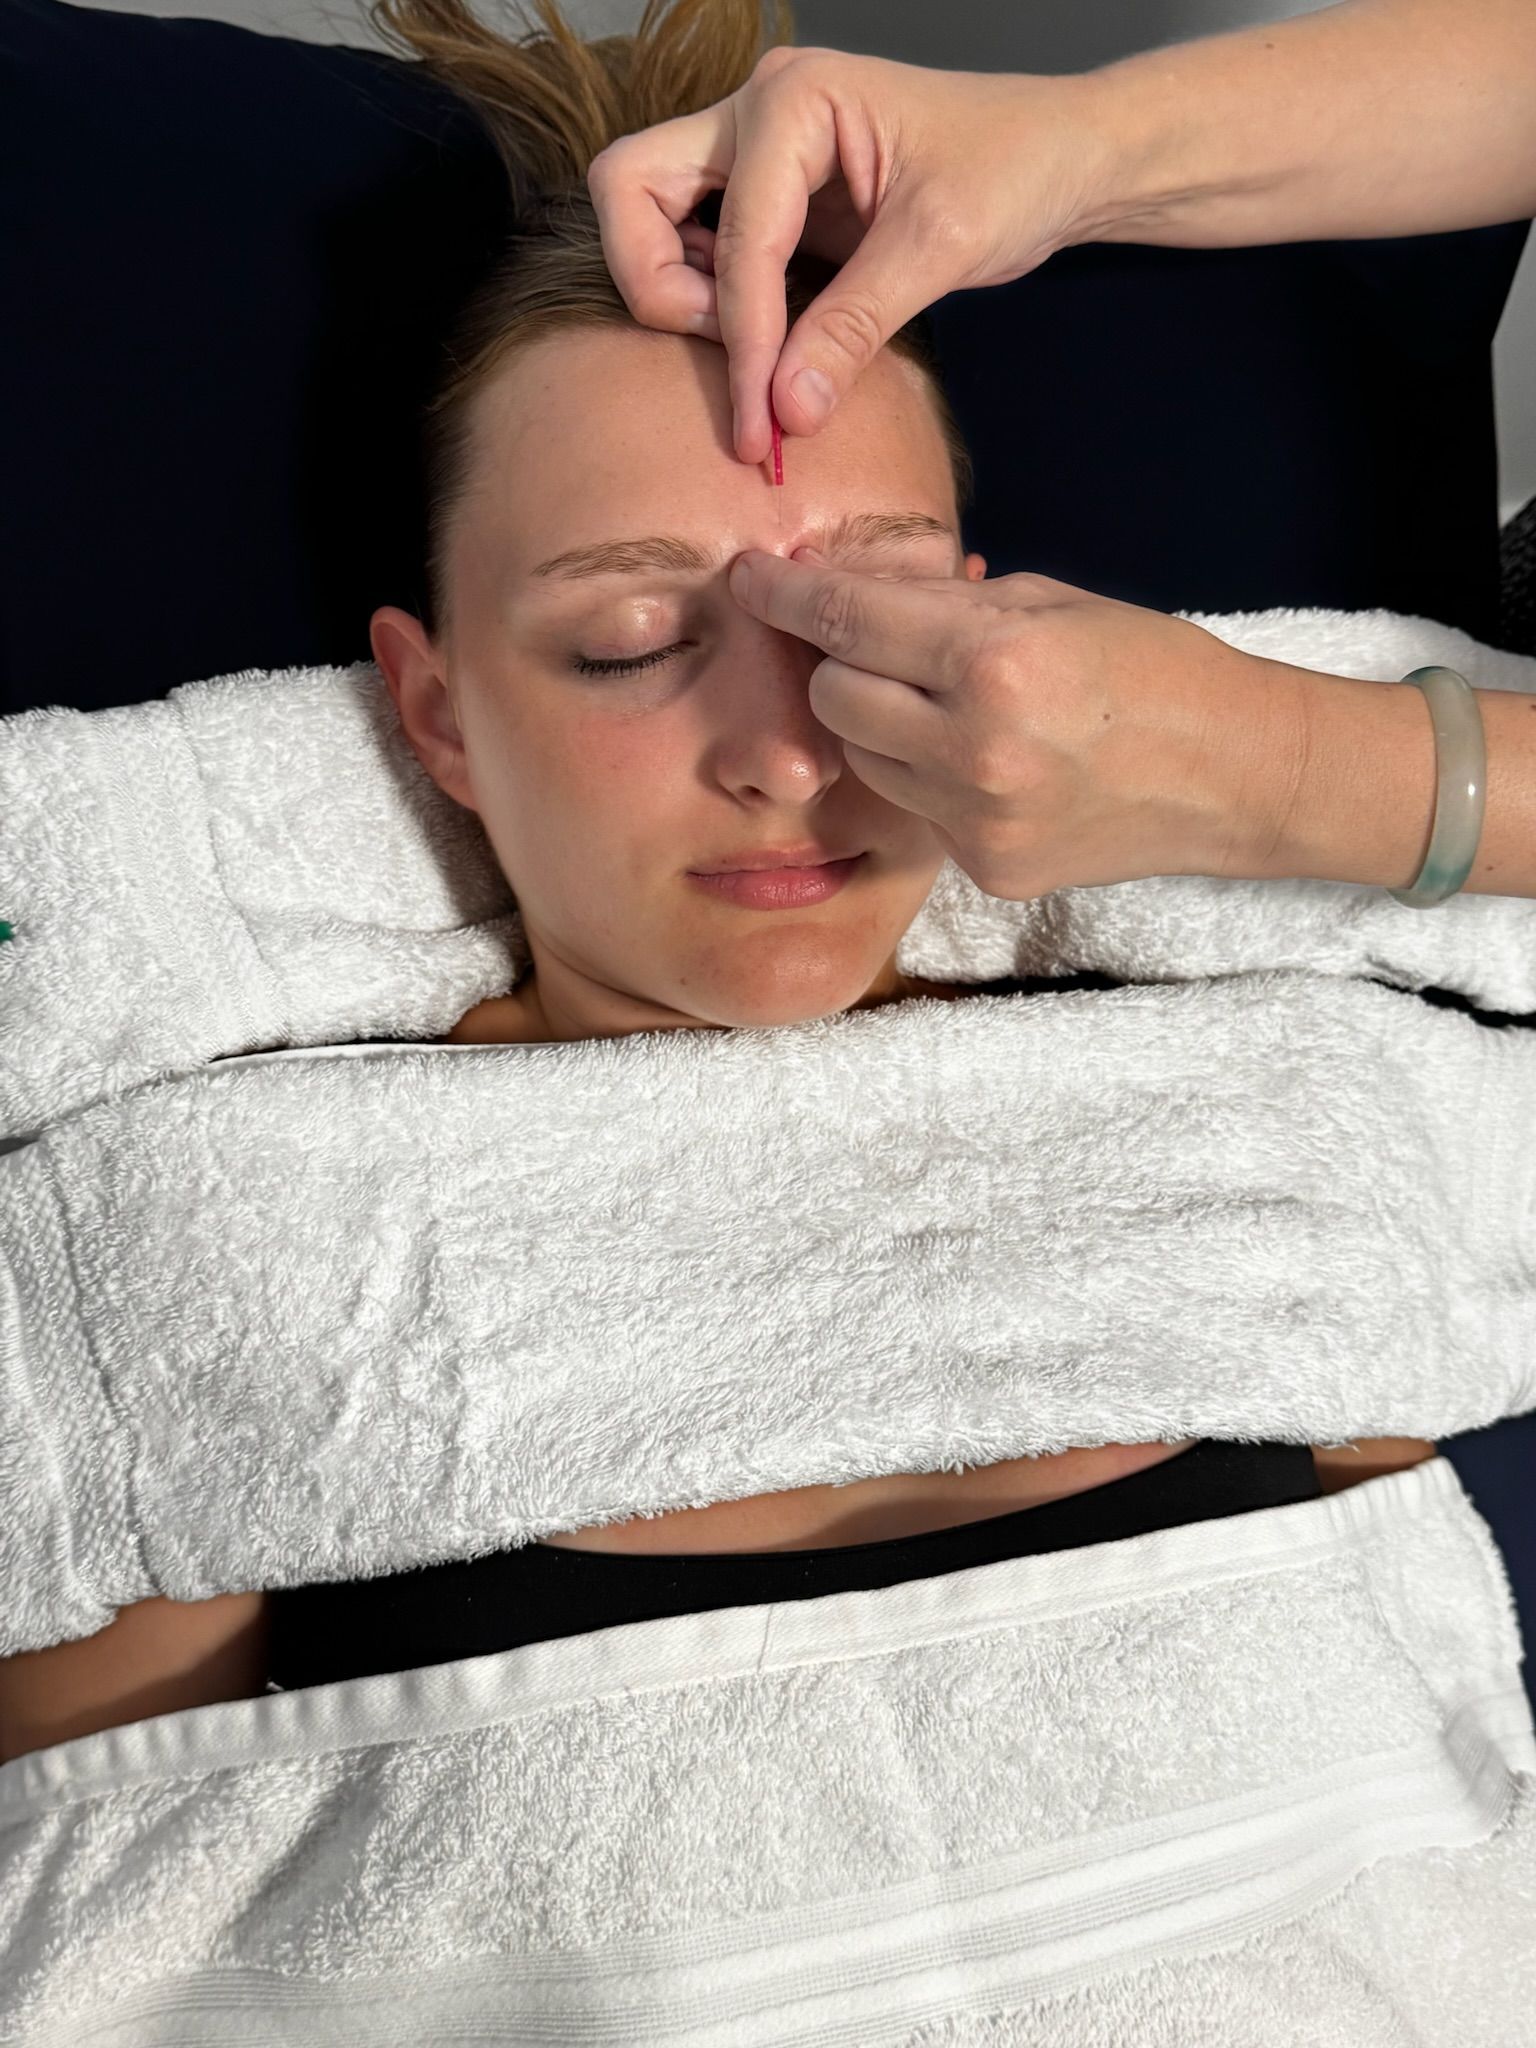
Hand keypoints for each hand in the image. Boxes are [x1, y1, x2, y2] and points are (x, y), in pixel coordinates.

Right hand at [588, 47, 1112, 464]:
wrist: (1057, 157)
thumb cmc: (1015, 172)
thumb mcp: (940, 251)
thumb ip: (854, 330)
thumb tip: (785, 415)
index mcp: (798, 99)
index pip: (737, 237)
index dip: (744, 340)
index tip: (762, 427)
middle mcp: (756, 110)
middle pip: (630, 188)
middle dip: (659, 284)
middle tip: (734, 351)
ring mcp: (752, 150)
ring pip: (645, 212)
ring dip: (677, 293)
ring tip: (754, 351)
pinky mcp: (766, 194)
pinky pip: (694, 245)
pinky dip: (710, 300)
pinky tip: (765, 343)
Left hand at [727, 547, 1308, 901]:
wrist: (1233, 774)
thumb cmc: (1149, 668)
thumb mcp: (1046, 604)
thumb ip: (938, 605)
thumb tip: (843, 594)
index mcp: (993, 663)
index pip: (846, 623)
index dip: (784, 596)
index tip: (746, 578)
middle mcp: (973, 749)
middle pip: (832, 699)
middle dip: (842, 664)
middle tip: (881, 646)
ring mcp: (977, 820)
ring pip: (863, 759)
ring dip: (882, 723)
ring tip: (952, 705)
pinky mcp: (986, 867)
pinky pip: (914, 807)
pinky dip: (930, 775)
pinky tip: (994, 761)